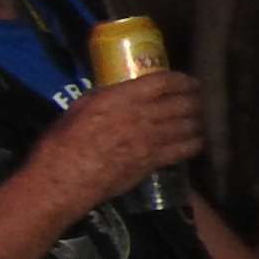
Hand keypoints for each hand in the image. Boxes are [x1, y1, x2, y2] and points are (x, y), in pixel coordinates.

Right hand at [25, 71, 205, 214]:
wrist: (64, 179)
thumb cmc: (62, 142)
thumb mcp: (79, 108)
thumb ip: (105, 99)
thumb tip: (120, 94)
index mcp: (121, 99)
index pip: (163, 83)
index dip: (182, 80)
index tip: (189, 81)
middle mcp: (141, 116)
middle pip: (182, 104)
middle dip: (194, 100)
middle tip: (197, 100)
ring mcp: (150, 141)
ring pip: (188, 126)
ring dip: (196, 121)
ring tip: (197, 119)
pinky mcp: (153, 162)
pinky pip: (184, 149)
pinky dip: (194, 143)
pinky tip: (195, 141)